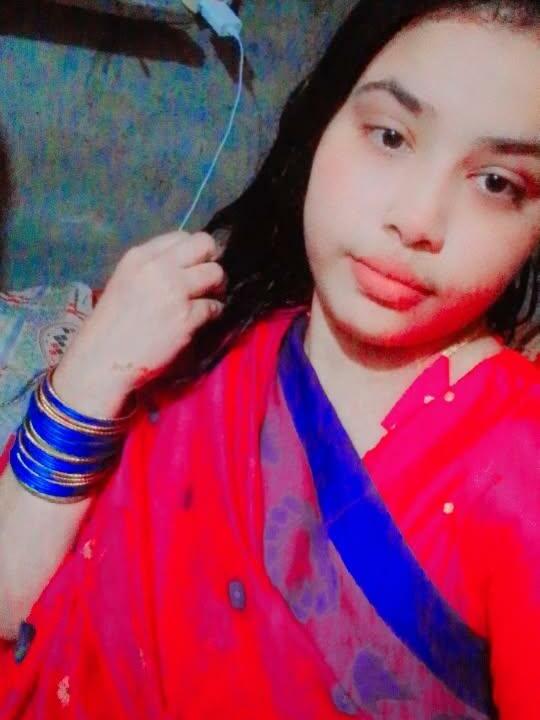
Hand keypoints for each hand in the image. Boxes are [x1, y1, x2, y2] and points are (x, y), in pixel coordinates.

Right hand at [53, 230, 225, 416]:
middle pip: (205, 245)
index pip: (181, 236)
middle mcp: (158, 268)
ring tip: (208, 301)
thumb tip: (187, 265)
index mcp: (139, 257)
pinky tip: (202, 321)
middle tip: (209, 281)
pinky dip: (213, 313)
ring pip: (216, 274)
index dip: (194, 251)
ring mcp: (174, 292)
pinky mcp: (187, 318)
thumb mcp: (125, 282)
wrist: (102, 360)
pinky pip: (215, 306)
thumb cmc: (111, 326)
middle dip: (213, 261)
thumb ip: (153, 269)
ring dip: (217, 288)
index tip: (194, 267)